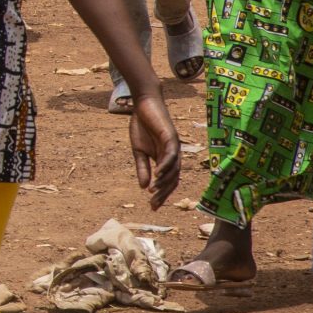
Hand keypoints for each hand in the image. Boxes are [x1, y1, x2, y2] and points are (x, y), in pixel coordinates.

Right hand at [130, 90, 182, 206]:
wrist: (143, 105)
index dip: (161, 195)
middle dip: (163, 193)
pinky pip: (171, 156)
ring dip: (164, 182)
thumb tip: (143, 186)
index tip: (153, 206)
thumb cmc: (142, 126)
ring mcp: (174, 147)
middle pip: (173, 179)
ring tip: (154, 192)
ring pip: (173, 170)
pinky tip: (157, 174)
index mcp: (166, 159)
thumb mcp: (138, 151)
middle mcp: (174, 156)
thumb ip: (142, 168)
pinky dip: (165, 166)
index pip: (167, 181)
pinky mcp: (172, 138)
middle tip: (153, 204)